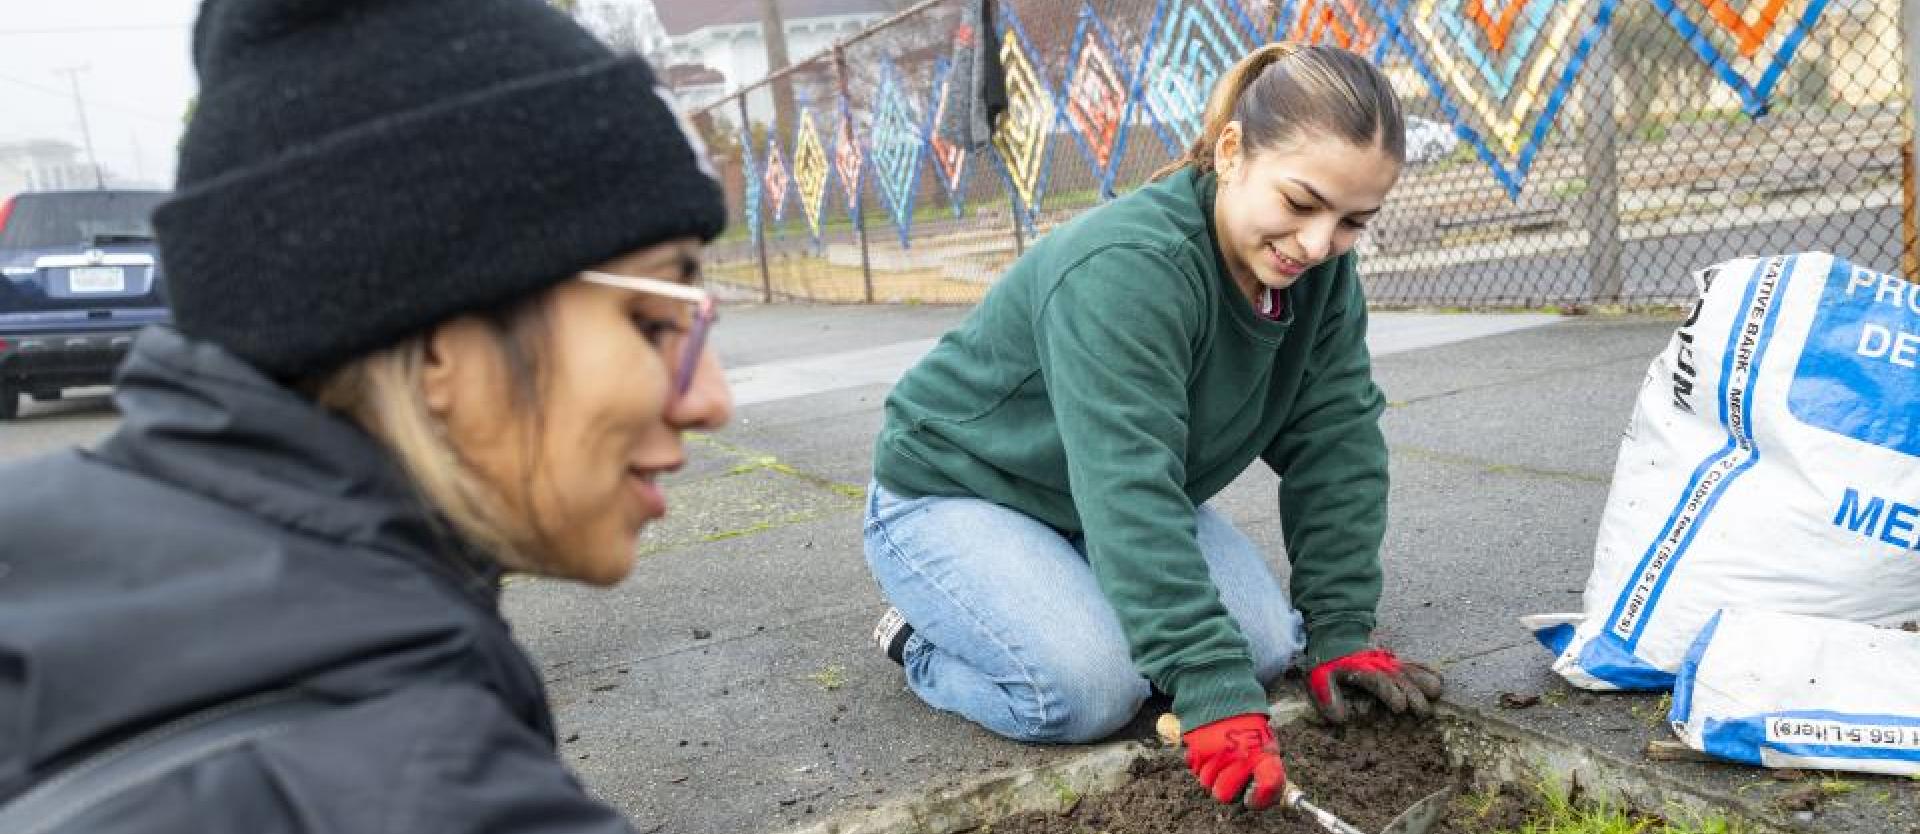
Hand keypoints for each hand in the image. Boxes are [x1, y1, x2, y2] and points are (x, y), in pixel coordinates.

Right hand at [1182, 713, 1286, 808]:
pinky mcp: (1196, 749)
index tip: (1252, 799)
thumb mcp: (1265, 739)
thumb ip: (1266, 767)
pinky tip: (1208, 750)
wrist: (1219, 691)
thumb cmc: (1245, 719)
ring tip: (1219, 759)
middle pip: (1225, 795)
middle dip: (1227, 790)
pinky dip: (1199, 764)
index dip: (1261, 800)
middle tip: (1231, 779)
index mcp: (1262, 753)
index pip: (1268, 786)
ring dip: (1212, 776)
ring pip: (1207, 783)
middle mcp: (1239, 757)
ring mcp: (1215, 754)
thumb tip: (1263, 793)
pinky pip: (1194, 770)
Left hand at [1307, 648, 1443, 723]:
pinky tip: (1440, 683)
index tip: (1400, 708)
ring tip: (1436, 696)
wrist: (1337, 638)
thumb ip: (1328, 697)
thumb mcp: (1320, 679)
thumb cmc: (1328, 664)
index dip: (1390, 692)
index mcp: (1359, 668)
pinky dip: (1427, 671)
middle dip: (1413, 694)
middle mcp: (1378, 664)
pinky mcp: (1397, 662)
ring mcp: (1389, 662)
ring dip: (1424, 682)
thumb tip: (1340, 719)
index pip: (1377, 680)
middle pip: (1399, 678)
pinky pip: (1415, 664)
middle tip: (1422, 712)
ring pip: (1411, 670)